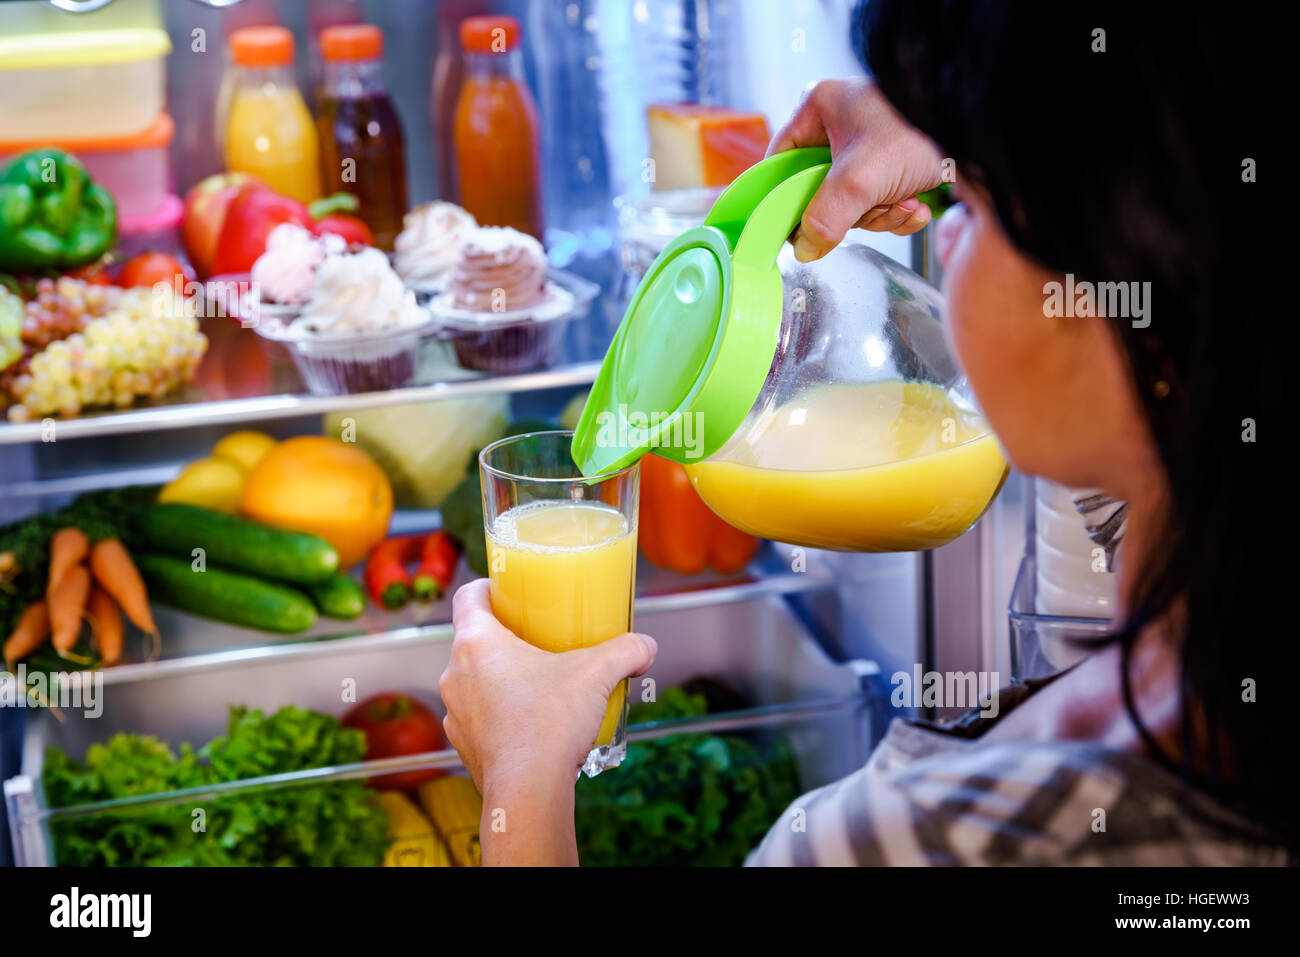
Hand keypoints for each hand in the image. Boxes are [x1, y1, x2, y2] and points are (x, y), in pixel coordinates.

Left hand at [438, 579, 656, 863]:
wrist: (529, 792)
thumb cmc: (550, 724)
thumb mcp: (597, 674)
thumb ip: (625, 651)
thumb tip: (646, 646)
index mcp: (477, 643)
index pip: (468, 597)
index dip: (487, 587)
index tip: (507, 591)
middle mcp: (456, 675)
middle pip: (474, 641)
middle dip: (506, 638)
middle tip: (538, 639)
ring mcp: (456, 714)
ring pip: (476, 682)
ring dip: (502, 679)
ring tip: (540, 686)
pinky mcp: (465, 747)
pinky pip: (481, 719)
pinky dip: (502, 716)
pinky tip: (534, 725)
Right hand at [768, 78, 946, 259]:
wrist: (981, 132)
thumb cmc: (920, 130)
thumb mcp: (860, 178)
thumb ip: (824, 218)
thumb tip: (804, 248)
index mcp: (819, 108)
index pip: (781, 162)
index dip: (785, 199)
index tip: (795, 229)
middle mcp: (841, 125)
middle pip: (820, 191)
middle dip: (853, 210)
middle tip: (874, 204)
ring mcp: (869, 147)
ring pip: (853, 202)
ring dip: (880, 213)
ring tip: (904, 201)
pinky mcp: (895, 165)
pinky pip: (879, 202)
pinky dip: (898, 212)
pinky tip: (916, 203)